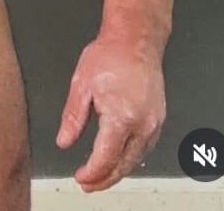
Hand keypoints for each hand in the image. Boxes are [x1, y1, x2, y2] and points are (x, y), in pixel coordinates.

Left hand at [56, 36, 164, 192]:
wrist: (135, 39)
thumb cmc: (110, 55)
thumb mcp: (81, 84)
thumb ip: (73, 117)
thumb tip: (64, 140)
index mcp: (121, 117)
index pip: (105, 159)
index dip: (91, 173)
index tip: (80, 177)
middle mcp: (142, 124)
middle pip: (124, 165)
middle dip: (105, 179)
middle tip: (88, 184)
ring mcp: (154, 122)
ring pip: (137, 159)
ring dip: (119, 171)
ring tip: (101, 176)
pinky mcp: (158, 118)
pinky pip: (145, 147)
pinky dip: (131, 157)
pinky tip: (120, 158)